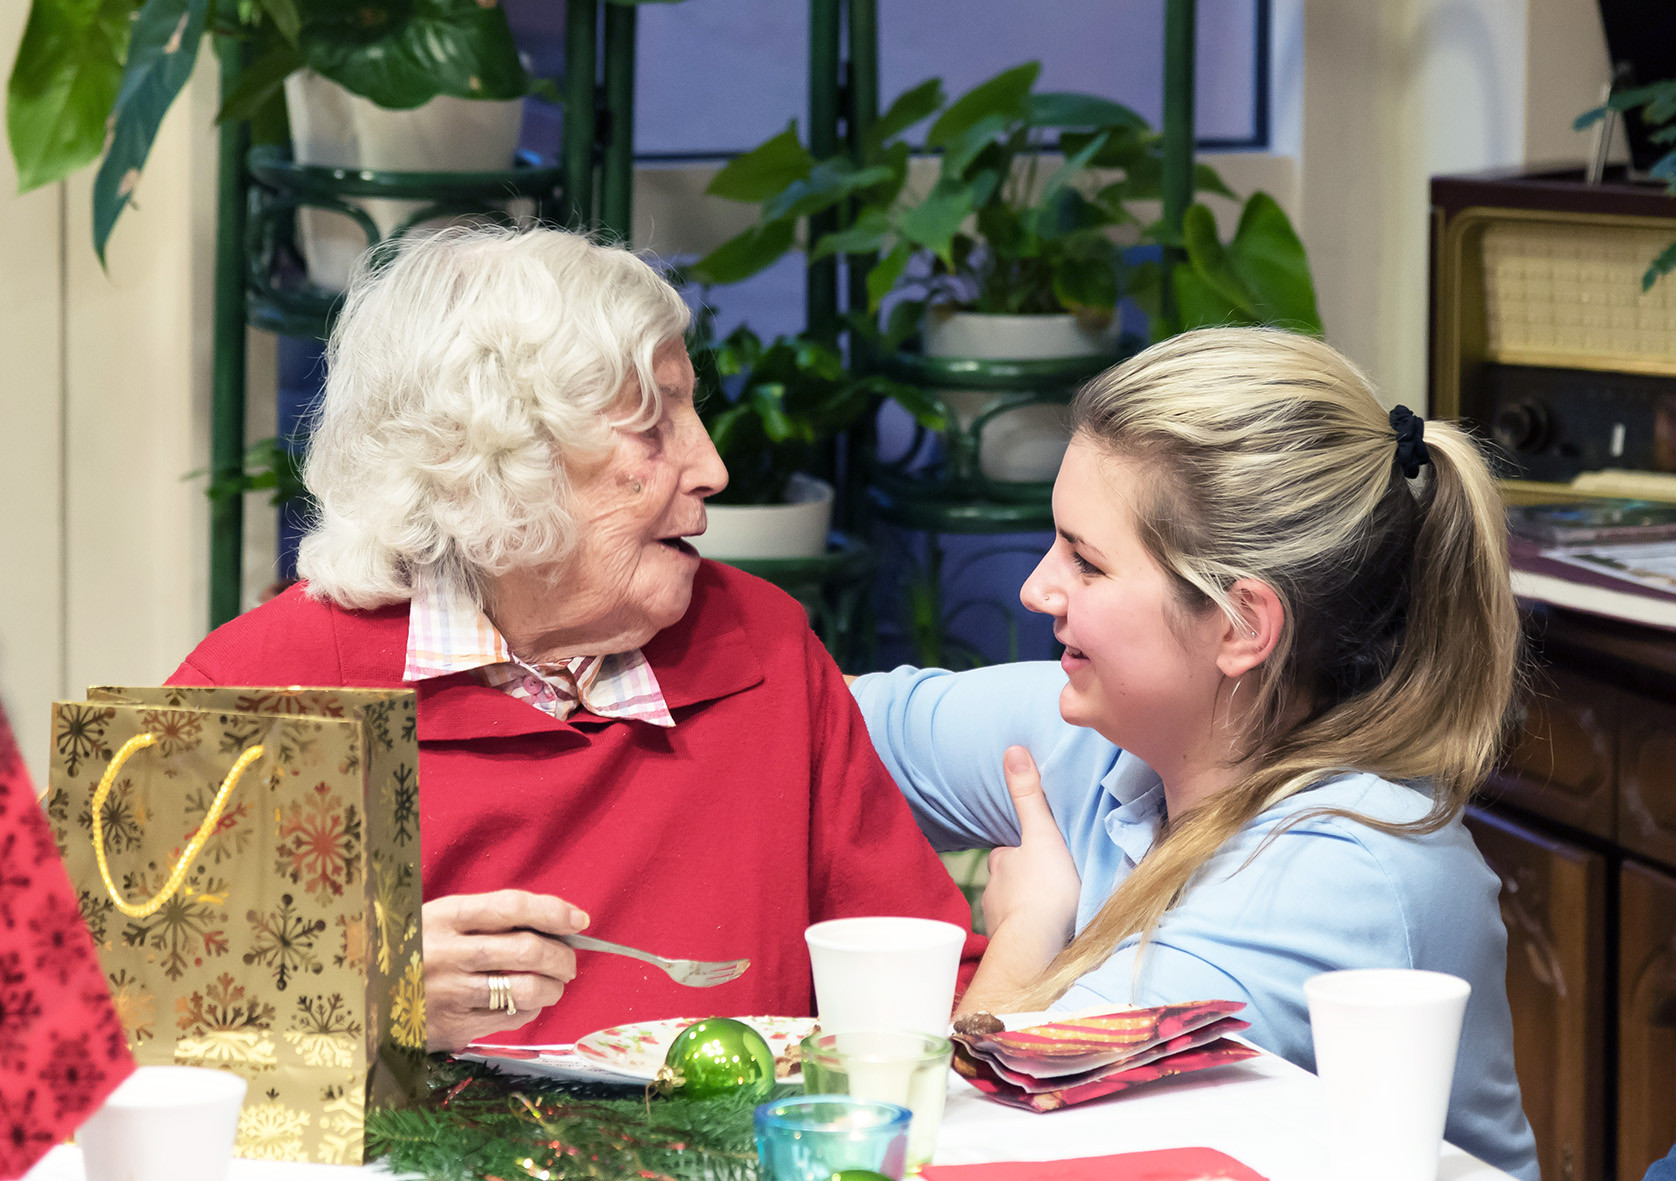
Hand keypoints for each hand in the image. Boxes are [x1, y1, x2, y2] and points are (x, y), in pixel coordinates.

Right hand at [422, 890, 589, 1051]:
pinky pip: (511, 1018)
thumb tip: (556, 924)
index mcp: (444, 917)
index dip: (554, 912)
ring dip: (554, 987)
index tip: (580, 920)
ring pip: (526, 989)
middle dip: (562, 956)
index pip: (512, 907)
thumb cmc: (415, 951)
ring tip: (554, 983)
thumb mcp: (438, 921)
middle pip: (528, 951)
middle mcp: (447, 954)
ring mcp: (450, 994)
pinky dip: (532, 1009)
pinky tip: (528, 1002)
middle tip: (568, 961)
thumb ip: (488, 919)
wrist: (362, 997)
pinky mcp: (453, 1028)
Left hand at [982, 745, 1080, 949]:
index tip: (1039, 856)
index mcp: (1001, 862)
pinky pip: (1021, 935)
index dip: (1022, 852)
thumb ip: (1030, 796)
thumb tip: (1012, 750)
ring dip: (1028, 908)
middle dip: (1025, 881)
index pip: (1008, 852)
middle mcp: (993, 891)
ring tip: (1053, 912)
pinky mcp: (1010, 948)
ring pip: (1014, 908)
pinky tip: (1048, 937)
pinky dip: (1031, 933)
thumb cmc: (1045, 890)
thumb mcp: (1043, 834)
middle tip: (1050, 884)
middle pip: (1010, 880)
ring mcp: (999, 922)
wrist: (1038, 949)